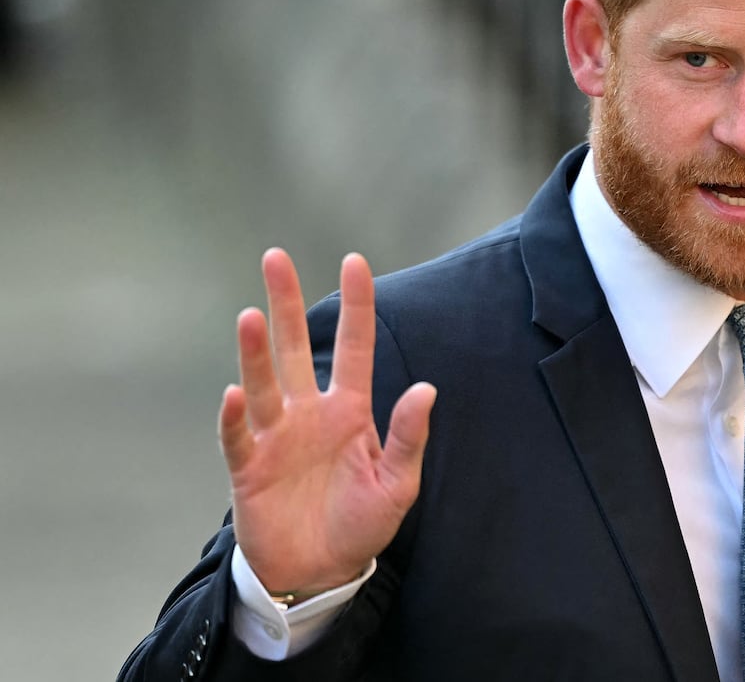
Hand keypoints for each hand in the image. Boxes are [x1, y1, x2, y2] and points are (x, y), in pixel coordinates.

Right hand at [219, 249, 435, 596]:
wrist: (319, 572)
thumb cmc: (360, 524)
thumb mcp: (397, 483)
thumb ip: (408, 437)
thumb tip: (426, 389)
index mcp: (349, 410)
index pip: (354, 347)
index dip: (355, 305)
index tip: (354, 260)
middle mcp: (308, 413)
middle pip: (294, 348)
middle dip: (285, 302)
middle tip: (275, 257)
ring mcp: (275, 437)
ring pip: (263, 383)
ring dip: (256, 352)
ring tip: (252, 316)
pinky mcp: (249, 468)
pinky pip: (238, 437)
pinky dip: (234, 417)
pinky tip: (234, 395)